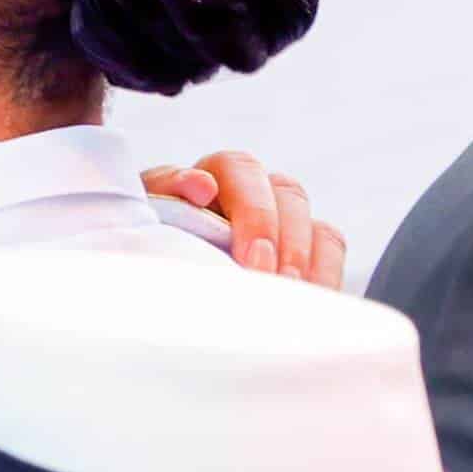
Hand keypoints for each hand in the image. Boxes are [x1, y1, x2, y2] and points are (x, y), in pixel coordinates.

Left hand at [142, 152, 345, 285]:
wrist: (153, 286)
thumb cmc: (144, 243)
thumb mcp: (143, 216)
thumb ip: (166, 194)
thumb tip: (201, 185)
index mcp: (209, 175)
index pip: (240, 168)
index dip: (252, 210)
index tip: (249, 256)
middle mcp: (252, 191)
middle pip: (286, 193)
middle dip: (282, 239)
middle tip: (269, 278)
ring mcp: (282, 221)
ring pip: (315, 222)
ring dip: (307, 260)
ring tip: (291, 294)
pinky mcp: (302, 251)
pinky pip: (330, 250)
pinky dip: (325, 275)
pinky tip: (310, 302)